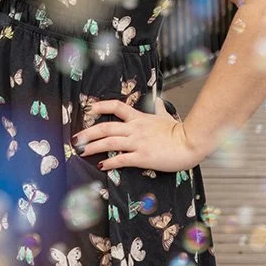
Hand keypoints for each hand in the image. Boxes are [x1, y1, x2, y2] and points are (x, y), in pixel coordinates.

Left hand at [72, 97, 199, 172]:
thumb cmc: (179, 131)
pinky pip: (121, 159)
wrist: (190, 142)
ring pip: (109, 142)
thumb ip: (159, 108)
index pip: (116, 106)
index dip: (101, 106)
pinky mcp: (142, 157)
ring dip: (92, 147)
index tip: (89, 109)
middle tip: (76, 138)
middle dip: (88, 133)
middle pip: (106, 127)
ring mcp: (137, 143)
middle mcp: (135, 129)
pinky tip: (102, 165)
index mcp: (139, 118)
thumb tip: (157, 100)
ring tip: (81, 151)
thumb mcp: (166, 115)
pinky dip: (109, 162)